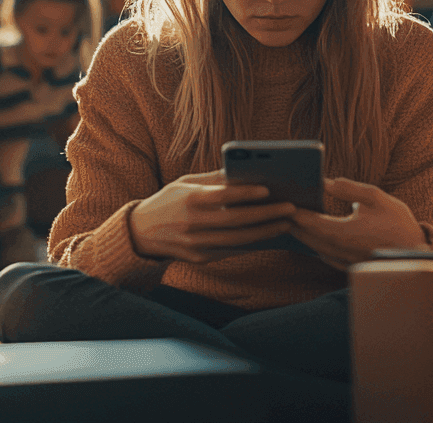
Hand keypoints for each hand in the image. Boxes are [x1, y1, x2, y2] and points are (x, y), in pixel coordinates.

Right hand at [129, 170, 295, 263]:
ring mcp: (196, 244)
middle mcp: (192, 224)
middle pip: (236, 221)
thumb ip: (215, 180)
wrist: (141, 233)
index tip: (268, 190)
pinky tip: (269, 236)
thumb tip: (247, 172)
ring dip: (265, 232)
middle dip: (266, 215)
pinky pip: (231, 250)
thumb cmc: (169, 201)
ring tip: (286, 223)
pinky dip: (252, 243)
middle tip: (291, 208)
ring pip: (238, 240)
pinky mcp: (200, 259)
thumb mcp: (186, 183)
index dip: (246, 194)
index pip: (222, 197)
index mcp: (189, 200)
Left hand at [289, 178, 426, 270]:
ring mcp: (342, 260)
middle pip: (307, 236)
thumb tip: (326, 182)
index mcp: (345, 233)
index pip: (311, 222)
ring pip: (313, 247)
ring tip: (290, 217)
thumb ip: (349, 189)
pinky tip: (310, 233)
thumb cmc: (398, 223)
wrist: (416, 251)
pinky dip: (313, 243)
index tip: (284, 200)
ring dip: (301, 233)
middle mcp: (339, 250)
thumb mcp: (376, 197)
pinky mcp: (346, 265)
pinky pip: (323, 254)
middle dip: (293, 222)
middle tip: (280, 206)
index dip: (296, 212)